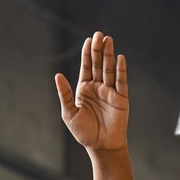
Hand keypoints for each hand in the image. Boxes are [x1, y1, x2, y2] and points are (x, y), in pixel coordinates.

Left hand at [55, 31, 128, 152]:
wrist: (100, 146)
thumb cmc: (84, 132)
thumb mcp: (69, 113)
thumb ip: (64, 94)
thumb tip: (57, 75)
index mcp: (84, 89)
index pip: (86, 67)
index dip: (87, 53)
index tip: (88, 40)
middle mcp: (98, 87)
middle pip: (98, 64)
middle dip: (98, 49)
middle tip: (99, 34)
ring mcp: (110, 91)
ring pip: (109, 69)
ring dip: (109, 55)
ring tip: (108, 40)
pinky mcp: (121, 97)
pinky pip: (121, 81)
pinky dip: (120, 70)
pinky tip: (120, 58)